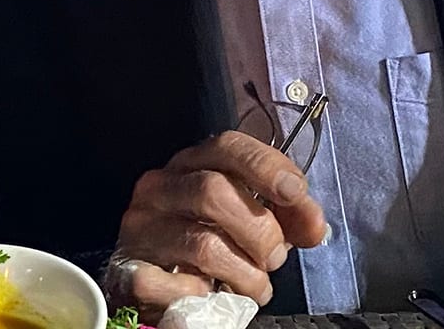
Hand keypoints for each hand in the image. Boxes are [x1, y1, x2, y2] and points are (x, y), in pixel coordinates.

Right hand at [106, 132, 328, 319]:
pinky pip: (173, 284)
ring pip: (202, 244)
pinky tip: (211, 295)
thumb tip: (314, 225)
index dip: (265, 166)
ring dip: (245, 274)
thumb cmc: (210, 241)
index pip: (226, 147)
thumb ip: (287, 216)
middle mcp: (159, 188)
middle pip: (213, 191)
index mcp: (191, 165)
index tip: (295, 193)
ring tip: (256, 286)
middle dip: (259, 230)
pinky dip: (203, 296)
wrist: (156, 280)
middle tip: (274, 257)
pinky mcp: (129, 269)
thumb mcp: (253, 221)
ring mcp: (141, 228)